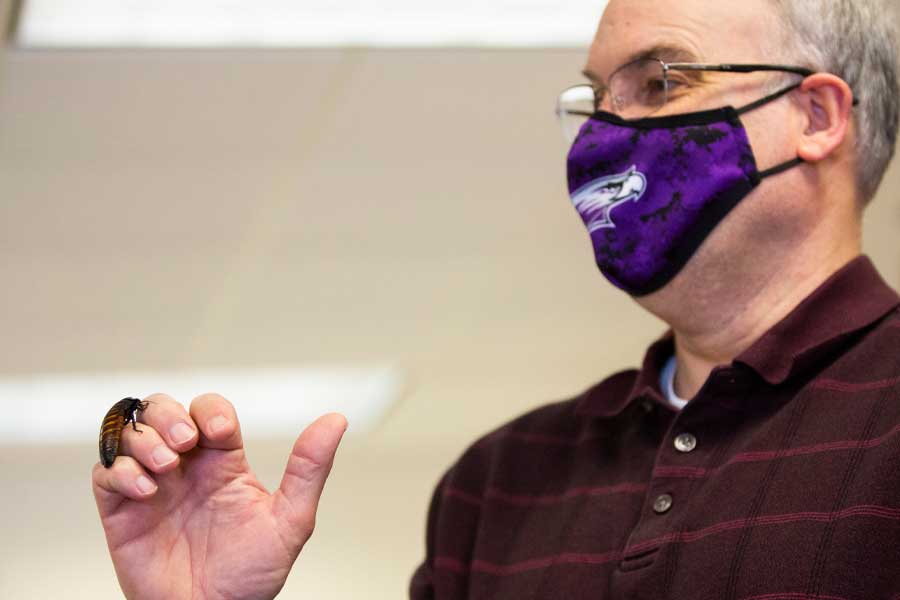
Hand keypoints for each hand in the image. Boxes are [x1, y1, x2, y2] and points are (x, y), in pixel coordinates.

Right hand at [92, 392, 347, 599]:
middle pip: (164, 409)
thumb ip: (309, 469)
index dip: (212, 410)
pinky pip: (106, 472)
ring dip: (145, 438)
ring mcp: (153, 485)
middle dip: (170, 414)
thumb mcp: (289, 520)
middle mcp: (186, 467)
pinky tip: (146, 490)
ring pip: (132, 431)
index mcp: (224, 463)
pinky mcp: (122, 510)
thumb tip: (336, 420)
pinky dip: (121, 471)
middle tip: (185, 440)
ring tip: (166, 465)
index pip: (211, 411)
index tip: (221, 431)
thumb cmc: (250, 576)